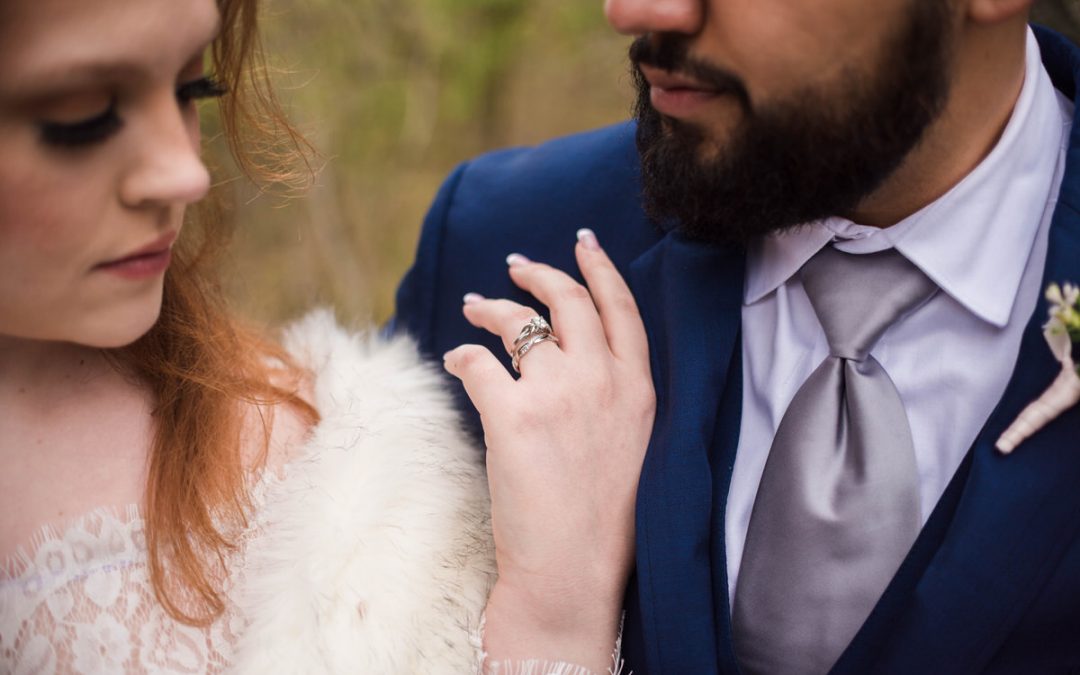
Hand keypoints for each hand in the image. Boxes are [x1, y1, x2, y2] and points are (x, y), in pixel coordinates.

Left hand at [443, 229, 654, 670]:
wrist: (572, 570)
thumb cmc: (601, 520)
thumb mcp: (631, 446)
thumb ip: (610, 396)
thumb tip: (572, 360)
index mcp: (637, 390)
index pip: (622, 309)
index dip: (601, 269)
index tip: (585, 243)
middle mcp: (602, 380)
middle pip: (569, 301)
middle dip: (540, 272)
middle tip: (515, 264)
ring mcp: (558, 393)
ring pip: (518, 322)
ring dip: (491, 308)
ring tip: (473, 306)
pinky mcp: (513, 414)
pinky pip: (477, 361)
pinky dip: (461, 356)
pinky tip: (456, 361)